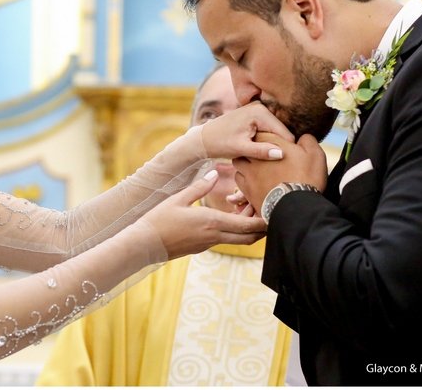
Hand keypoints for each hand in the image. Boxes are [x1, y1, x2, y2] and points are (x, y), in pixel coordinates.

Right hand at [141, 170, 266, 259]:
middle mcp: (214, 236)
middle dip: (262, 228)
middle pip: (249, 237)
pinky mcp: (202, 247)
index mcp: (211, 222)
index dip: (264, 221)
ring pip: (238, 239)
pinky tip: (230, 217)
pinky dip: (233, 230)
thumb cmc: (159, 219)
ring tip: (248, 210)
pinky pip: (225, 239)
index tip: (276, 213)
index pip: (247, 225)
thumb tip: (215, 174)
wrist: (145, 244)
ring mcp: (208, 244)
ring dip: (247, 228)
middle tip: (268, 212)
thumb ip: (200, 186)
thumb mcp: (179, 198)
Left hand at [201, 102, 293, 161]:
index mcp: (260, 112)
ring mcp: (258, 109)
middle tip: (272, 162)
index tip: (281, 163)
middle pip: (281, 132)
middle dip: (279, 146)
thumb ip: (261, 151)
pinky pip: (268, 130)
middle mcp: (261, 106)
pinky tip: (260, 151)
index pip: (284, 133)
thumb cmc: (220, 143)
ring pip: (275, 132)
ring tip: (266, 157)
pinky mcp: (255, 115)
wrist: (204, 138)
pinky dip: (267, 141)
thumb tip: (281, 153)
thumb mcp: (241, 149)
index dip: (285, 149)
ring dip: (273, 144)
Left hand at [232, 132, 327, 212]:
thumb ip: (307, 140)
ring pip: (239, 162)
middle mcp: (256, 157)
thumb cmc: (307, 178)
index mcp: (271, 145)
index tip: (273, 144)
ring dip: (246, 162)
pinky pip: (238, 178)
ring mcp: (249, 173)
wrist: (297, 207)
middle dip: (253, 148)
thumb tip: (302, 138)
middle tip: (263, 154)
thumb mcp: (314, 154)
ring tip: (256, 167)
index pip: (260, 133)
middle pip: (248, 146)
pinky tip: (253, 180)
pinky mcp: (247, 189)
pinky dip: (244, 177)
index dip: (266, 137)